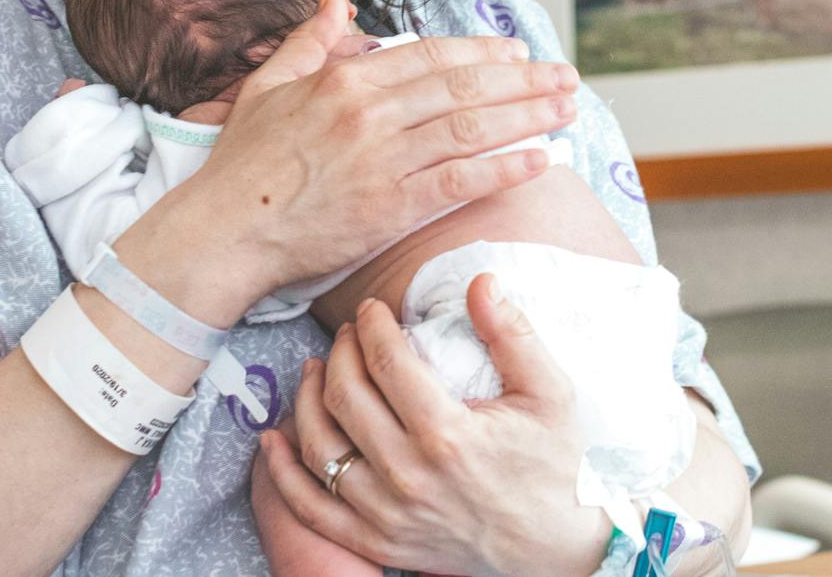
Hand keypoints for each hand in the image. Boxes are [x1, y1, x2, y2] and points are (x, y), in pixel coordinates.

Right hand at [183, 0, 578, 291]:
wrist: (223, 231)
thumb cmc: (242, 165)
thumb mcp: (268, 85)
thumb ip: (309, 38)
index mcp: (345, 79)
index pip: (431, 55)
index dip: (482, 51)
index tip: (517, 50)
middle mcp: (370, 113)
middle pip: (464, 88)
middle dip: (523, 80)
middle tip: (565, 77)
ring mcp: (382, 159)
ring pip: (471, 129)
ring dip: (528, 117)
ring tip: (568, 110)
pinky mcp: (390, 207)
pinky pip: (460, 181)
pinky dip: (505, 169)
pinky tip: (540, 160)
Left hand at [259, 275, 609, 576]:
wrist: (557, 550)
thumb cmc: (555, 466)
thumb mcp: (550, 394)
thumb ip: (513, 334)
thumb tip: (481, 281)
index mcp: (448, 435)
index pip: (386, 363)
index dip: (372, 326)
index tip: (373, 310)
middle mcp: (408, 477)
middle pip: (345, 397)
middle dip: (341, 352)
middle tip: (350, 332)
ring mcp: (387, 515)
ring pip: (320, 445)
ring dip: (308, 397)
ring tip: (318, 368)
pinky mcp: (377, 543)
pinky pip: (311, 507)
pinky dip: (283, 472)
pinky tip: (274, 439)